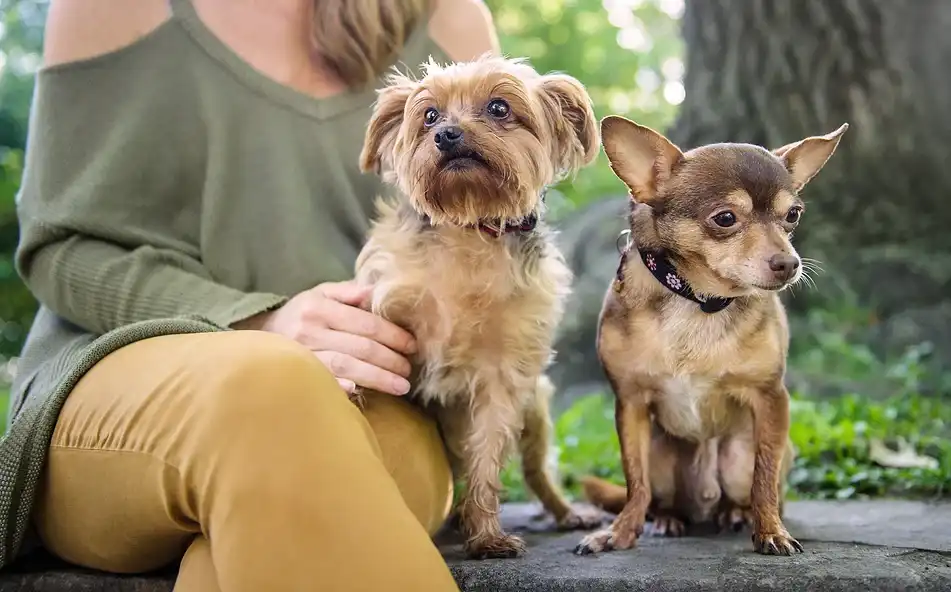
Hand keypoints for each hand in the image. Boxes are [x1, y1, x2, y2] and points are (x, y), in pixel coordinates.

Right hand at [237, 281, 415, 395]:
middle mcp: (310, 329)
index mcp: (319, 307)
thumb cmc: (299, 314)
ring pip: (347, 366)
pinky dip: (342, 387)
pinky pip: (324, 381)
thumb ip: (348, 291)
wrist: (258, 336)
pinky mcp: (296, 374)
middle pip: (361, 346)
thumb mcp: (320, 293)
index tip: (413, 346)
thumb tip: (377, 291)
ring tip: (401, 386)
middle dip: (391, 359)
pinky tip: (361, 393)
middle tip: (410, 370)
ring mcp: (302, 354)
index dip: (393, 335)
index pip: (366, 323)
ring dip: (378, 378)